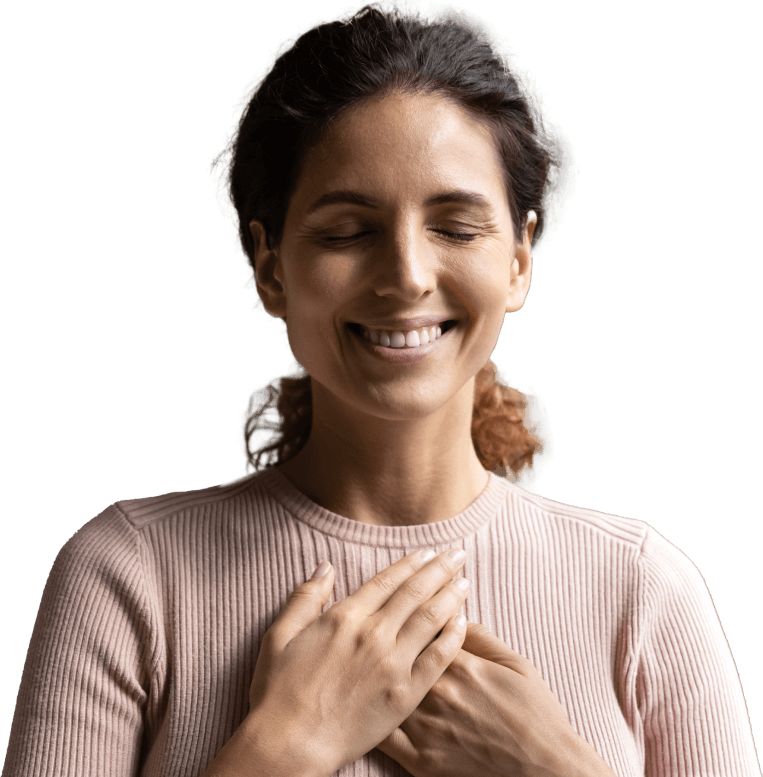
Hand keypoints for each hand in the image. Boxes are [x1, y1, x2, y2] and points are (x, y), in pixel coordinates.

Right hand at [247, 548, 470, 776]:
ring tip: (465, 580)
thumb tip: (325, 567)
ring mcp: (392, 665)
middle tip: (459, 554)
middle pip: (416, 592)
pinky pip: (437, 659)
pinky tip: (463, 624)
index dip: (411, 563)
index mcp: (345, 617)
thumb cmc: (278, 692)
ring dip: (451, 596)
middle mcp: (373, 634)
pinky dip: (453, 638)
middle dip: (440, 569)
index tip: (427, 552)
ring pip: (431, 619)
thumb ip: (305, 597)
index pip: (388, 580)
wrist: (289, 744)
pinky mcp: (404, 695)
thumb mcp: (280, 635)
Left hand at [375, 621, 614, 776]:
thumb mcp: (515, 662)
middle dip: (385, 639)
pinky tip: (364, 706)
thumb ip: (481, 636)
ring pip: (384, 691)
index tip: (402, 604)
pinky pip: (384, 737)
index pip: (420, 626)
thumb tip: (453, 615)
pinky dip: (371, 719)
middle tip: (376, 627)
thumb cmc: (535, 712)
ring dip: (372, 673)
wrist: (546, 768)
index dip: (409, 613)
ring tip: (363, 660)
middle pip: (397, 654)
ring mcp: (426, 728)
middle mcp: (438, 692)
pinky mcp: (421, 760)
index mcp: (460, 664)